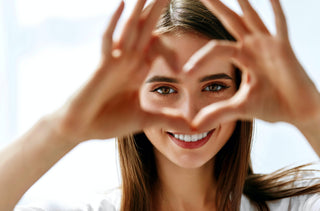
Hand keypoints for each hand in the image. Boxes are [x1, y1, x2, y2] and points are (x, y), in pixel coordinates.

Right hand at [50, 0, 189, 142]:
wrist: (81, 129)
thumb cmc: (108, 122)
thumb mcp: (145, 120)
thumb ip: (168, 120)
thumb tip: (193, 128)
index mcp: (138, 71)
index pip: (156, 47)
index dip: (169, 42)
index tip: (180, 39)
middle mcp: (128, 61)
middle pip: (145, 30)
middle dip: (157, 10)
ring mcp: (114, 61)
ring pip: (130, 29)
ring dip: (140, 9)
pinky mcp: (102, 66)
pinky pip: (108, 40)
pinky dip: (114, 23)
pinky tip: (122, 4)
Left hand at [184, 0, 319, 128]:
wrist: (298, 113)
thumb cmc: (272, 107)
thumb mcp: (240, 108)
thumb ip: (217, 113)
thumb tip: (193, 126)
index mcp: (241, 57)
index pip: (214, 49)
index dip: (199, 60)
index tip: (185, 74)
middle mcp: (253, 46)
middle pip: (229, 21)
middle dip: (216, 6)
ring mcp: (268, 45)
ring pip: (251, 17)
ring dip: (241, 2)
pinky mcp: (284, 48)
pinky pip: (280, 25)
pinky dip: (275, 10)